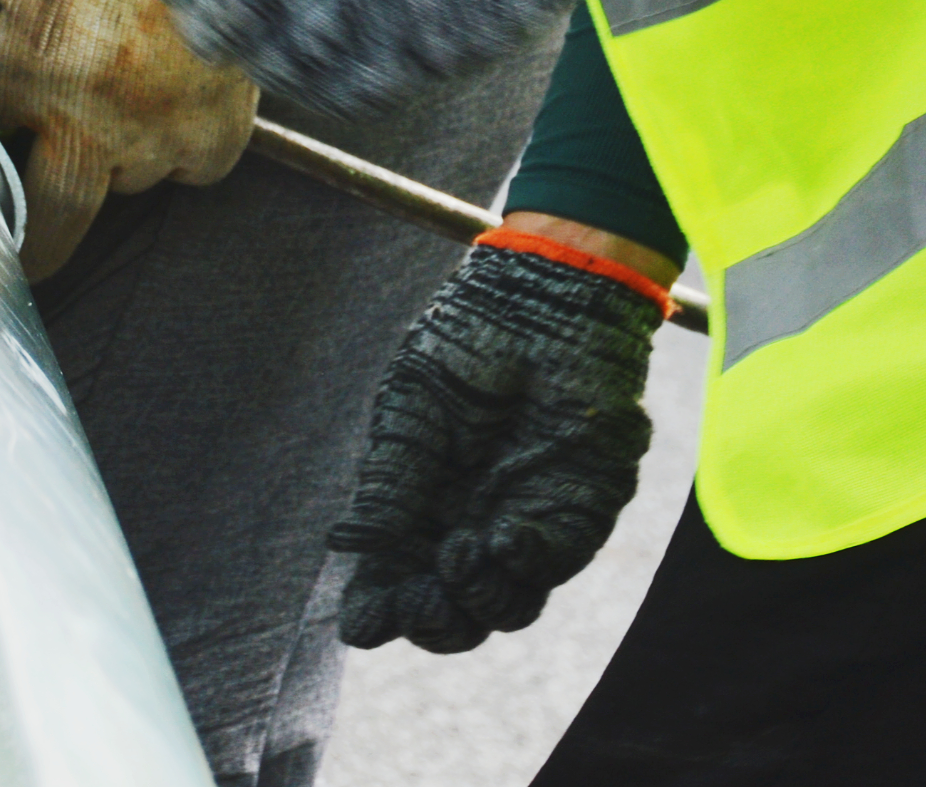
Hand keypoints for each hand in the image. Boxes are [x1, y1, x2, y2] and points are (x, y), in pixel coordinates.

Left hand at [0, 0, 259, 277]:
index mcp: (23, 67)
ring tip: (113, 103)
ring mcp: (166, 120)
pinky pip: (196, 166)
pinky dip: (181, 147)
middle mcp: (93, 113)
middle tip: (28, 241)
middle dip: (33, 241)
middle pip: (53, 223)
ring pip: (130, 184)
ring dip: (114, 158)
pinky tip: (167, 106)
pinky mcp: (226, 113)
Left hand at [147, 0, 647, 114]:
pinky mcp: (422, 50)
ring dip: (258, 57)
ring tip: (256, 50)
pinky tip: (311, 70)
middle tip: (204, 23)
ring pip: (279, 59)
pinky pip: (342, 90)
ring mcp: (377, 3)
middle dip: (207, 17)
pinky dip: (315, 87)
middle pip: (230, 3)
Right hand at [333, 233, 664, 652]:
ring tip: (461, 554)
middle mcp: (470, 527)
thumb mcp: (411, 410)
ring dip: (480, 599)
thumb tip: (348, 548)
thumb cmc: (466, 343)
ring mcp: (525, 524)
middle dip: (433, 621)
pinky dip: (527, 562)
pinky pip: (555, 561)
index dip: (379, 611)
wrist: (543, 299)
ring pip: (506, 605)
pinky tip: (504, 535)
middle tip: (421, 599)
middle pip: (453, 613)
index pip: (396, 581)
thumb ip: (391, 481)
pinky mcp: (577, 510)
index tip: (362, 625)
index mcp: (420, 508)